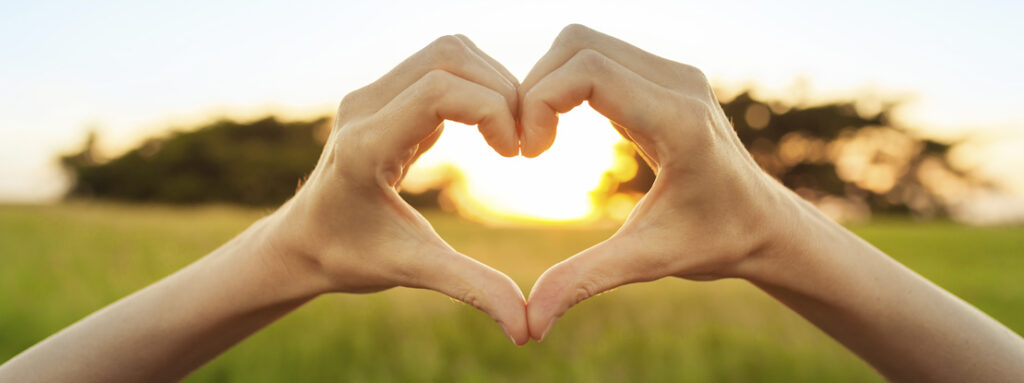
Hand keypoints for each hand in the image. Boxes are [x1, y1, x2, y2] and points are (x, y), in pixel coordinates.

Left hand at [265, 35, 529, 344]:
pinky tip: (487, 132)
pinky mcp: (384, 95)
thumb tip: (527, 329)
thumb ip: (470, 288)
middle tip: (521, 141)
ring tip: (509, 134)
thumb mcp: (412, 269)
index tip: (516, 152)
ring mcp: (371, 96)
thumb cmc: (350, 257)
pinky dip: (476, 88)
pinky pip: (440, 67)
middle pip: (449, 56)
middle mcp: (364, 107)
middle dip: (500, 89)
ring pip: (447, 53)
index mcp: (366, 145)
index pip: (439, 91)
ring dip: (491, 83)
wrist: (303, 242)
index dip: (492, 109)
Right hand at [520, 25, 793, 340]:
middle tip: (527, 146)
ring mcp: (673, 74)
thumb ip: (586, 280)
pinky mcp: (665, 77)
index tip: (530, 153)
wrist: (763, 224)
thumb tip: (531, 323)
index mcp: (677, 121)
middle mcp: (678, 83)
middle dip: (535, 88)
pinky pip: (599, 56)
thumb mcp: (648, 261)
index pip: (587, 70)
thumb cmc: (715, 242)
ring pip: (584, 43)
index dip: (540, 101)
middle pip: (577, 43)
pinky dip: (567, 84)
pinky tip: (562, 129)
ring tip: (540, 139)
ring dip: (548, 83)